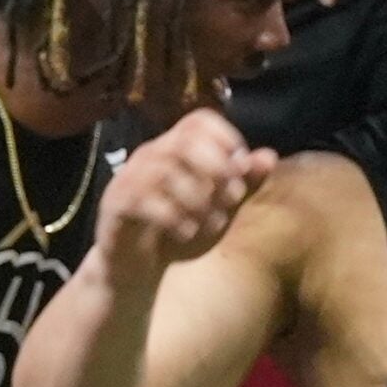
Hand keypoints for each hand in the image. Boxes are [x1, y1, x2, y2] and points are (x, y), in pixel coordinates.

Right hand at [92, 107, 274, 284]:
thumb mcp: (218, 208)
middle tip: (232, 197)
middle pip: (184, 139)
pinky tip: (188, 233)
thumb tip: (269, 156)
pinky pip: (144, 200)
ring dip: (199, 199)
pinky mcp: (117, 204)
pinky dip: (174, 218)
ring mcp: (130, 178)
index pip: (200, 120)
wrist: (133, 266)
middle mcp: (150, 156)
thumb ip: (242, 184)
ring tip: (214, 223)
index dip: (227, 139)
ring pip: (165, 171)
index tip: (241, 171)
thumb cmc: (178, 230)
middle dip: (217, 168)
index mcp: (175, 148)